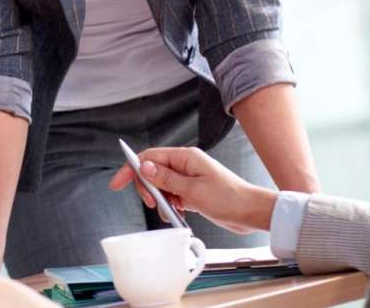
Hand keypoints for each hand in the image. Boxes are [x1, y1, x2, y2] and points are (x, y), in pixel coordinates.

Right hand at [108, 147, 276, 234]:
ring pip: (162, 185)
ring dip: (162, 200)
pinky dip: (171, 205)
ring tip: (172, 212)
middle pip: (153, 171)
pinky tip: (179, 213)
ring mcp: (189, 178)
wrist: (252, 212)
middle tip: (154, 204)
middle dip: (148, 189)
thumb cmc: (229, 199)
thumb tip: (143, 167)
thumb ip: (165, 179)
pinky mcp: (193, 191)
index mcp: (185, 157)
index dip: (131, 169)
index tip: (118, 183)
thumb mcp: (192, 191)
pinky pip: (173, 195)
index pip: (149, 157)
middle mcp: (186, 164)